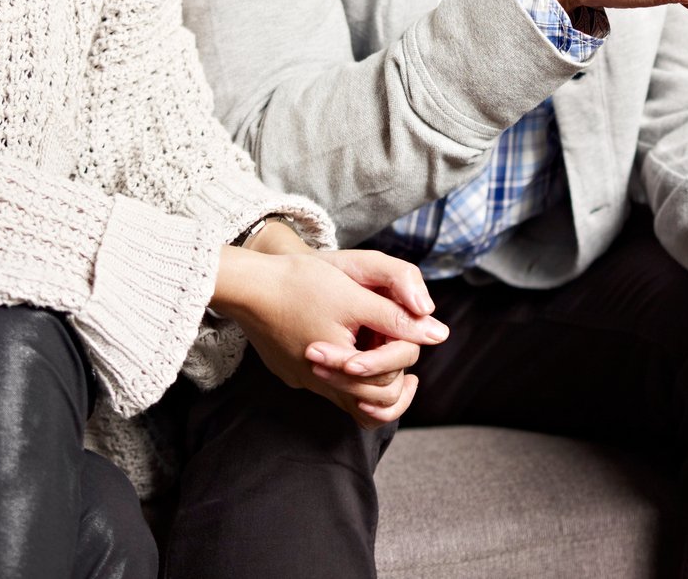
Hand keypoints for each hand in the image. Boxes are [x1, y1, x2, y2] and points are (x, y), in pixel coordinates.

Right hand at [210, 241, 447, 424]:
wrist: (248, 285)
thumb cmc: (299, 285)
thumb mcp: (354, 295)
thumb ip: (396, 317)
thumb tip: (439, 334)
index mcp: (341, 368)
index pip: (389, 384)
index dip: (403, 359)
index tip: (410, 336)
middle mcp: (321, 385)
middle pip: (372, 403)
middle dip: (393, 378)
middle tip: (406, 359)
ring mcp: (305, 382)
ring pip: (350, 400)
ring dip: (372, 380)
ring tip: (386, 354)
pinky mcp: (293, 374)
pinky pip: (329, 386)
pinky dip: (347, 375)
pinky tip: (351, 348)